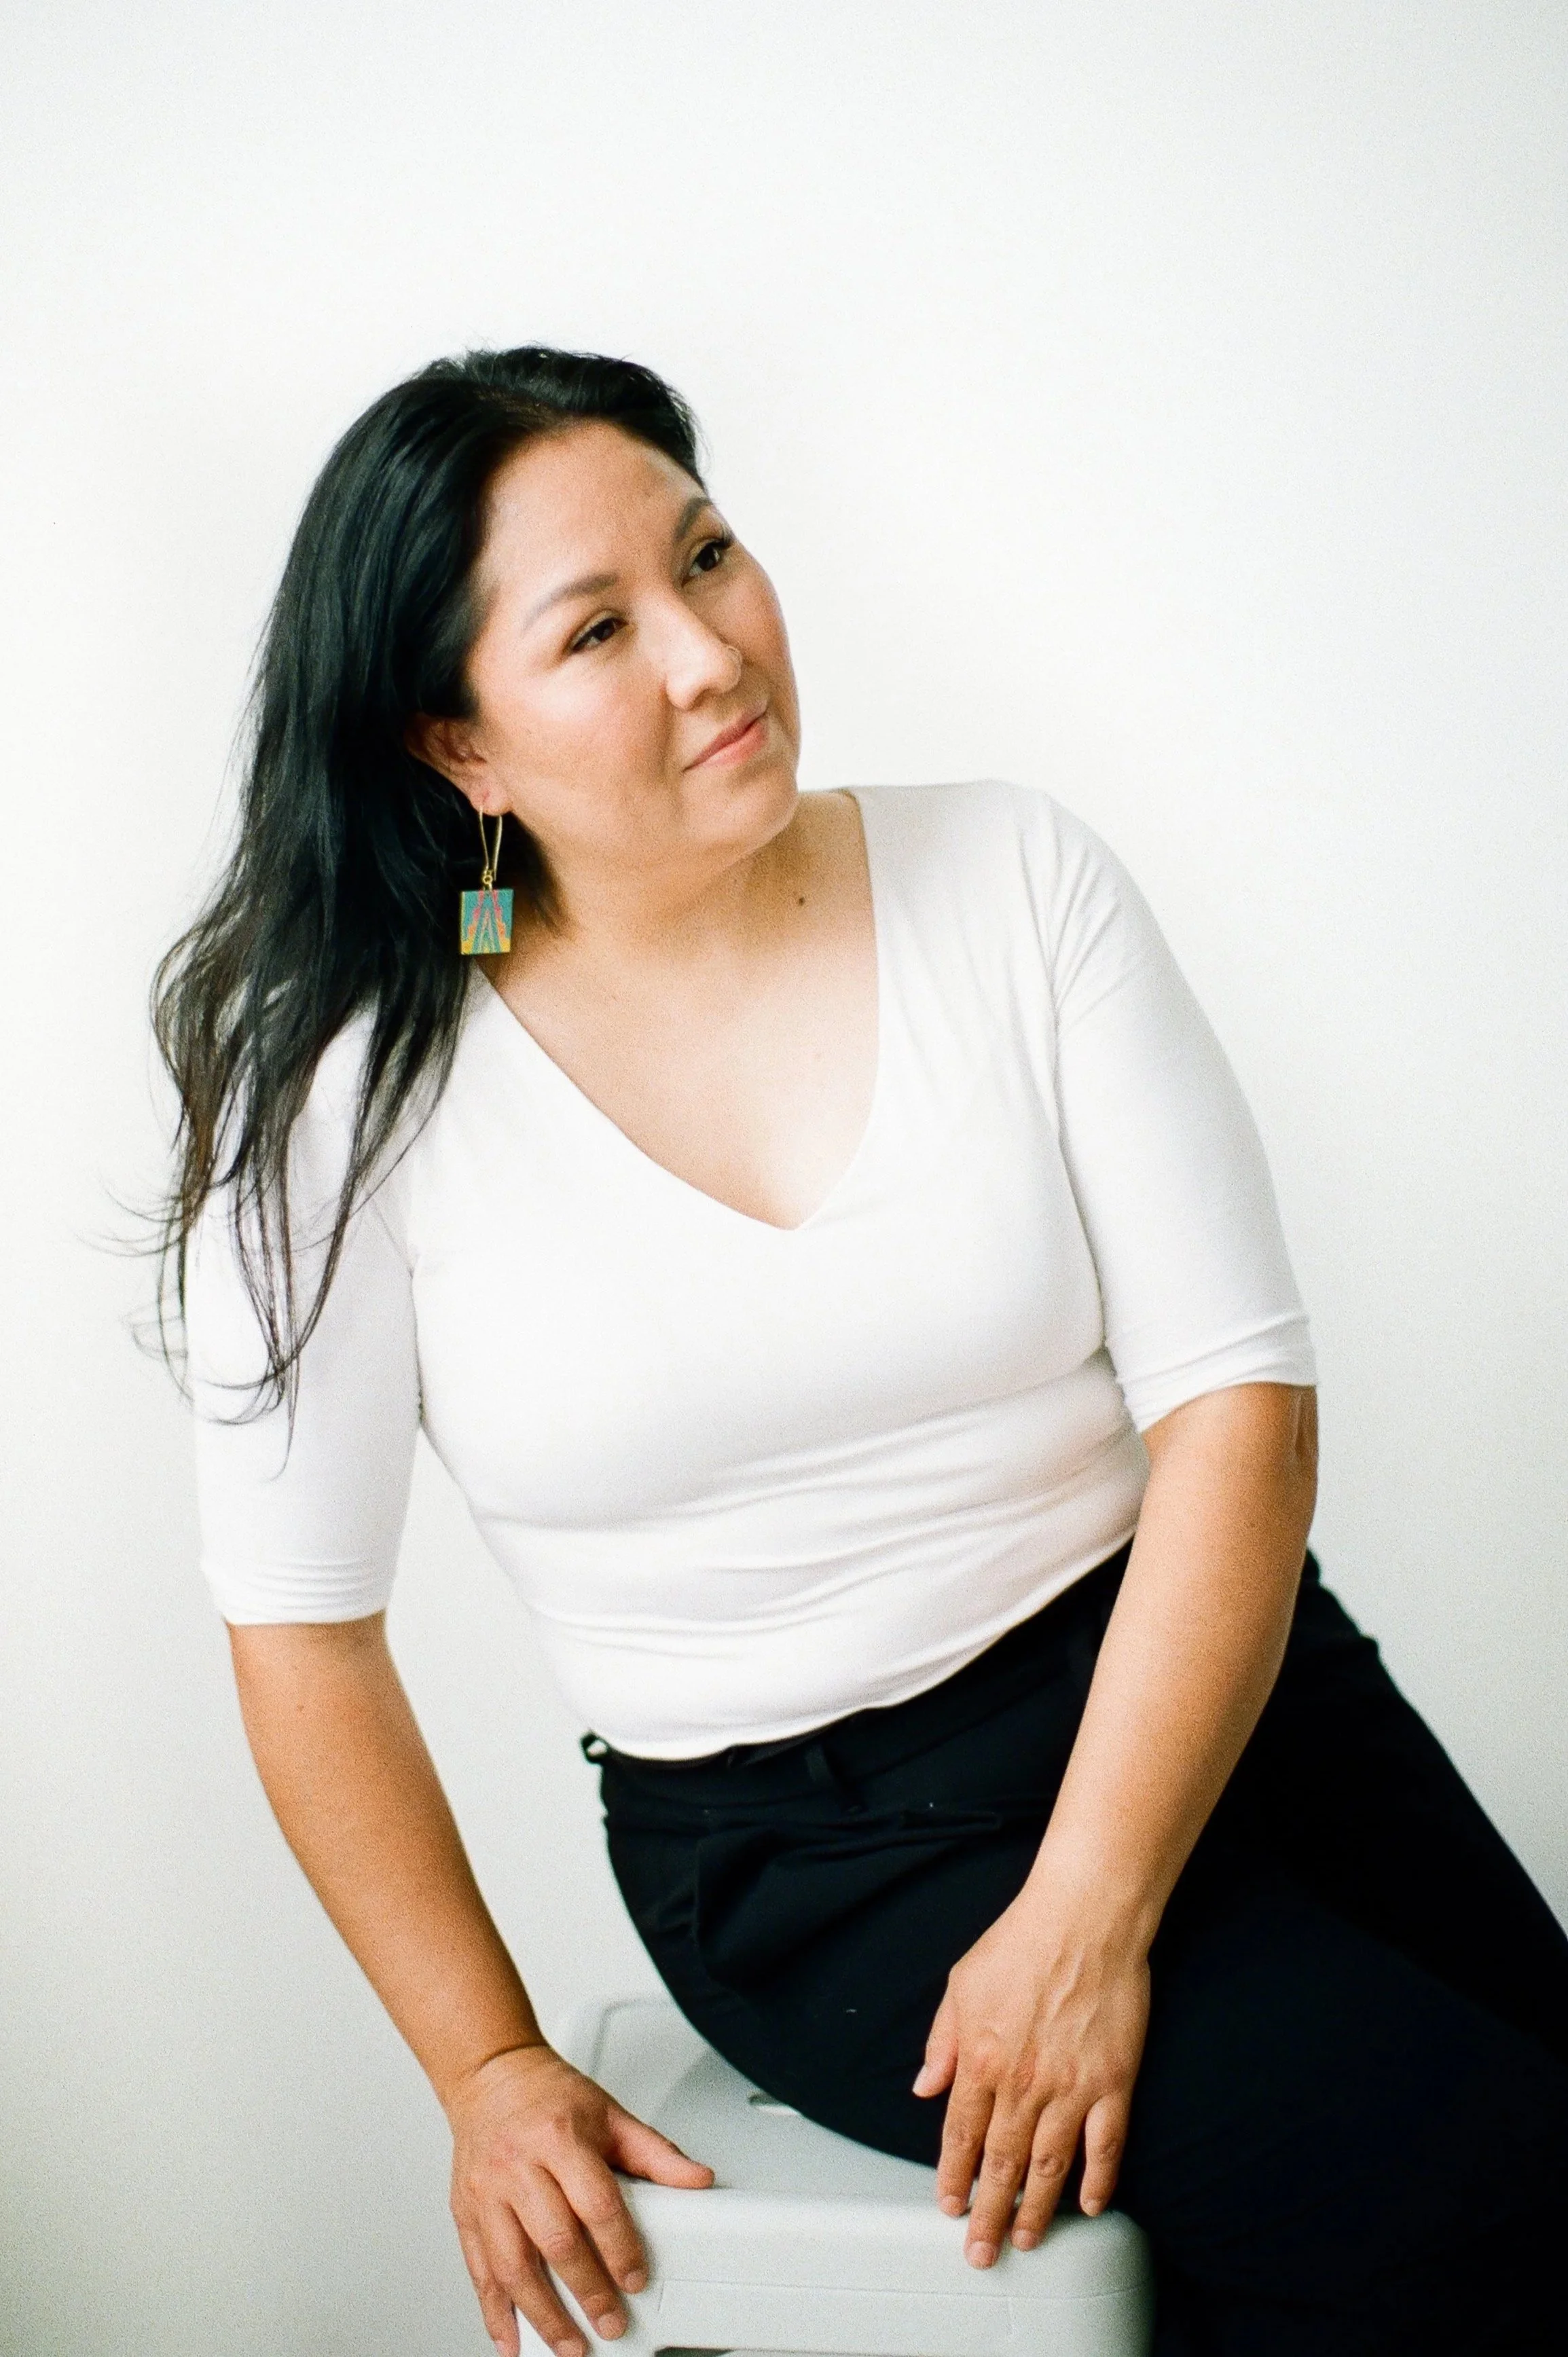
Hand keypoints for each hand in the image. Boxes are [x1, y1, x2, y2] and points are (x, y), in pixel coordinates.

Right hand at [445, 2042, 713, 2356]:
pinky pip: (478, 2270)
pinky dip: (494, 2311)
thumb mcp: (610, 2114)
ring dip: (542, 2314)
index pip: (595, 2202)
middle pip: (555, 2240)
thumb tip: (697, 2180)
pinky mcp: (465, 2211)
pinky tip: (512, 2338)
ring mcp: (487, 2192)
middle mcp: (518, 2166)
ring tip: (569, 2344)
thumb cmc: (550, 2097)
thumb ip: (655, 2153)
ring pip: (512, 2265)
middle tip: (610, 2322)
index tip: (637, 2278)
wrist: (491, 2075)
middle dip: (586, 2290)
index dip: (620, 2246)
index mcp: (559, 2138)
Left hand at [912, 1882, 1149, 2263]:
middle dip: (988, 2213)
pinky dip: (1099, 2181)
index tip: (950, 2208)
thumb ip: (942, 2041)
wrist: (1084, 1918)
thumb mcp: (961, 1984)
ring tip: (1026, 2239)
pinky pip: (1106, 2145)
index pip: (961, 2135)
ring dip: (1035, 2209)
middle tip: (981, 2251)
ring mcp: (1070, 2087)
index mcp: (981, 2059)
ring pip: (1049, 2166)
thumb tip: (924, 2087)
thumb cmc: (1020, 1942)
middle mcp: (1022, 2083)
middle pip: (1001, 2163)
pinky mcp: (1113, 2082)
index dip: (954, 2177)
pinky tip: (1091, 2205)